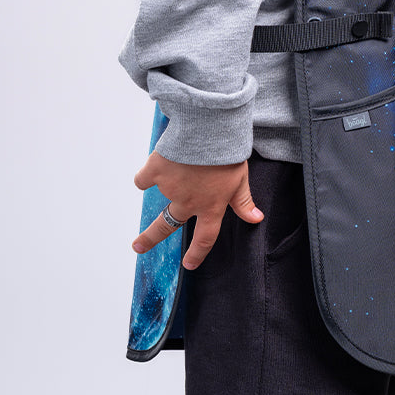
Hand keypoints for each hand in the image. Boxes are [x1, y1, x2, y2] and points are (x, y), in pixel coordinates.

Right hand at [132, 152, 263, 269]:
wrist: (209, 129)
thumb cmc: (228, 152)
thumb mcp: (240, 179)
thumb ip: (243, 201)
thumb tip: (256, 219)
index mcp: (211, 206)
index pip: (205, 238)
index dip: (197, 254)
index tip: (188, 265)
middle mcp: (188, 203)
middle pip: (166, 226)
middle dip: (150, 238)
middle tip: (138, 247)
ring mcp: (169, 189)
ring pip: (162, 190)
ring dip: (168, 180)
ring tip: (183, 160)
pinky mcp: (155, 172)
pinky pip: (144, 178)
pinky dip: (147, 173)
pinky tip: (158, 163)